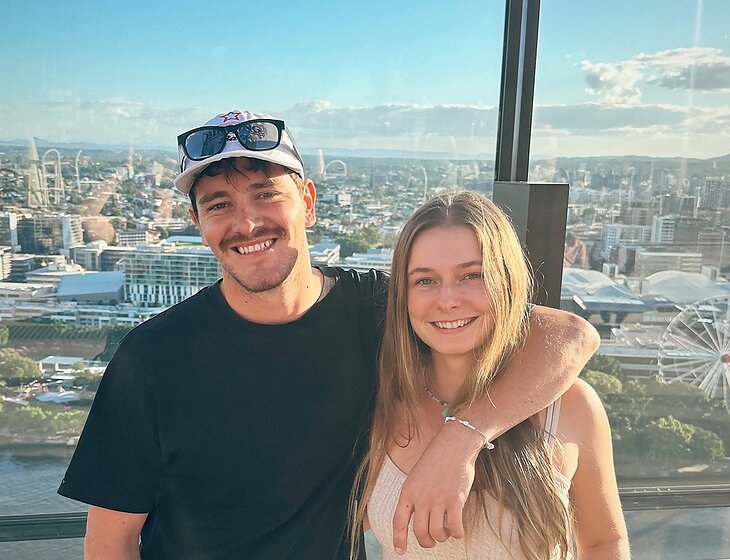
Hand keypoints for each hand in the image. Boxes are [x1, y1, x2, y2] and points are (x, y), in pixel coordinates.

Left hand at [391, 420, 482, 554]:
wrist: (454, 445)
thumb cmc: (437, 459)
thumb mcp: (417, 476)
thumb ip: (415, 496)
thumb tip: (418, 517)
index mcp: (408, 491)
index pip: (398, 521)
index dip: (398, 539)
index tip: (400, 551)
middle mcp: (421, 498)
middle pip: (420, 532)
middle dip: (426, 542)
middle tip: (432, 541)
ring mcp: (438, 500)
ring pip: (437, 533)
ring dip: (442, 537)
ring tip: (446, 532)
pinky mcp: (455, 501)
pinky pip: (454, 528)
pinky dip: (457, 533)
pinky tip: (458, 530)